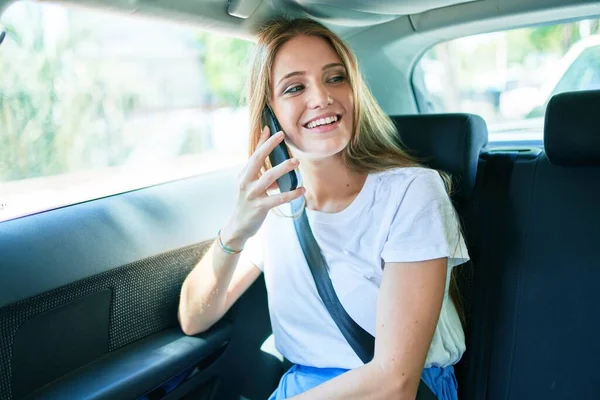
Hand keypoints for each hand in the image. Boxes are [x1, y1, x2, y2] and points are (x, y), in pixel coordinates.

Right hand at [221, 126, 304, 247]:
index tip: (270, 128)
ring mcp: (251, 194)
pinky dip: (291, 194)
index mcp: (243, 174)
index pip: (253, 154)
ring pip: (269, 177)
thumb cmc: (248, 203)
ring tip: (297, 162)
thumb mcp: (252, 186)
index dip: (261, 141)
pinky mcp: (259, 207)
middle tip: (282, 136)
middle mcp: (245, 181)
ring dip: (283, 168)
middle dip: (269, 146)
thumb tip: (279, 164)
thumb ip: (264, 175)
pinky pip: (278, 198)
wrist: (238, 226)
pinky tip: (302, 190)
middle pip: (256, 159)